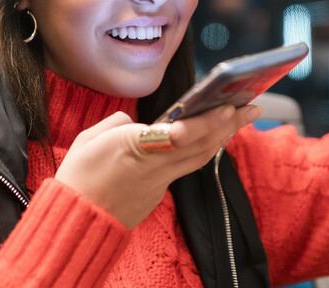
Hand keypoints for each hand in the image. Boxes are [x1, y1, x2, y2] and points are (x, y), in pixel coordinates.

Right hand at [54, 104, 261, 228]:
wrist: (76, 221)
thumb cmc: (78, 177)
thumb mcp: (89, 138)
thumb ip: (118, 124)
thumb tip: (136, 123)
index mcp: (136, 148)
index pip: (180, 136)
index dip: (207, 122)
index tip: (227, 107)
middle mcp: (155, 167)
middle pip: (201, 145)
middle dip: (229, 124)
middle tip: (253, 106)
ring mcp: (159, 183)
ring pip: (199, 157)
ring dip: (222, 136)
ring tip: (240, 118)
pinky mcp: (158, 194)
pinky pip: (186, 168)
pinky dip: (203, 151)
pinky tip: (211, 139)